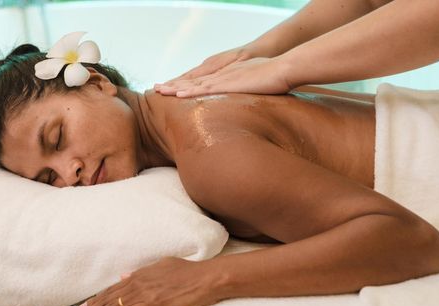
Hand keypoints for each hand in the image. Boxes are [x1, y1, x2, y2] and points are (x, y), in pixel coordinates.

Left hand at [70, 257, 223, 305]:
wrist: (205, 278)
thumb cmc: (188, 271)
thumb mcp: (162, 265)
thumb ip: (142, 271)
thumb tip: (124, 276)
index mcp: (140, 275)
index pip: (114, 289)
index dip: (98, 298)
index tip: (85, 305)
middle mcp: (137, 284)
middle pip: (109, 299)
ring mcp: (143, 296)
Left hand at [155, 56, 292, 96]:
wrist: (283, 68)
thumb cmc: (273, 77)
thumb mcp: (254, 85)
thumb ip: (243, 92)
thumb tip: (240, 103)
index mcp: (225, 74)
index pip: (200, 80)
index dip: (184, 84)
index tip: (170, 89)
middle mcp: (221, 74)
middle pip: (192, 79)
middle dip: (173, 84)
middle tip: (155, 88)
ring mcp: (224, 78)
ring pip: (194, 83)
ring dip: (175, 87)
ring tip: (159, 91)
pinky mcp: (229, 83)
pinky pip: (205, 88)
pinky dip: (191, 90)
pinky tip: (179, 93)